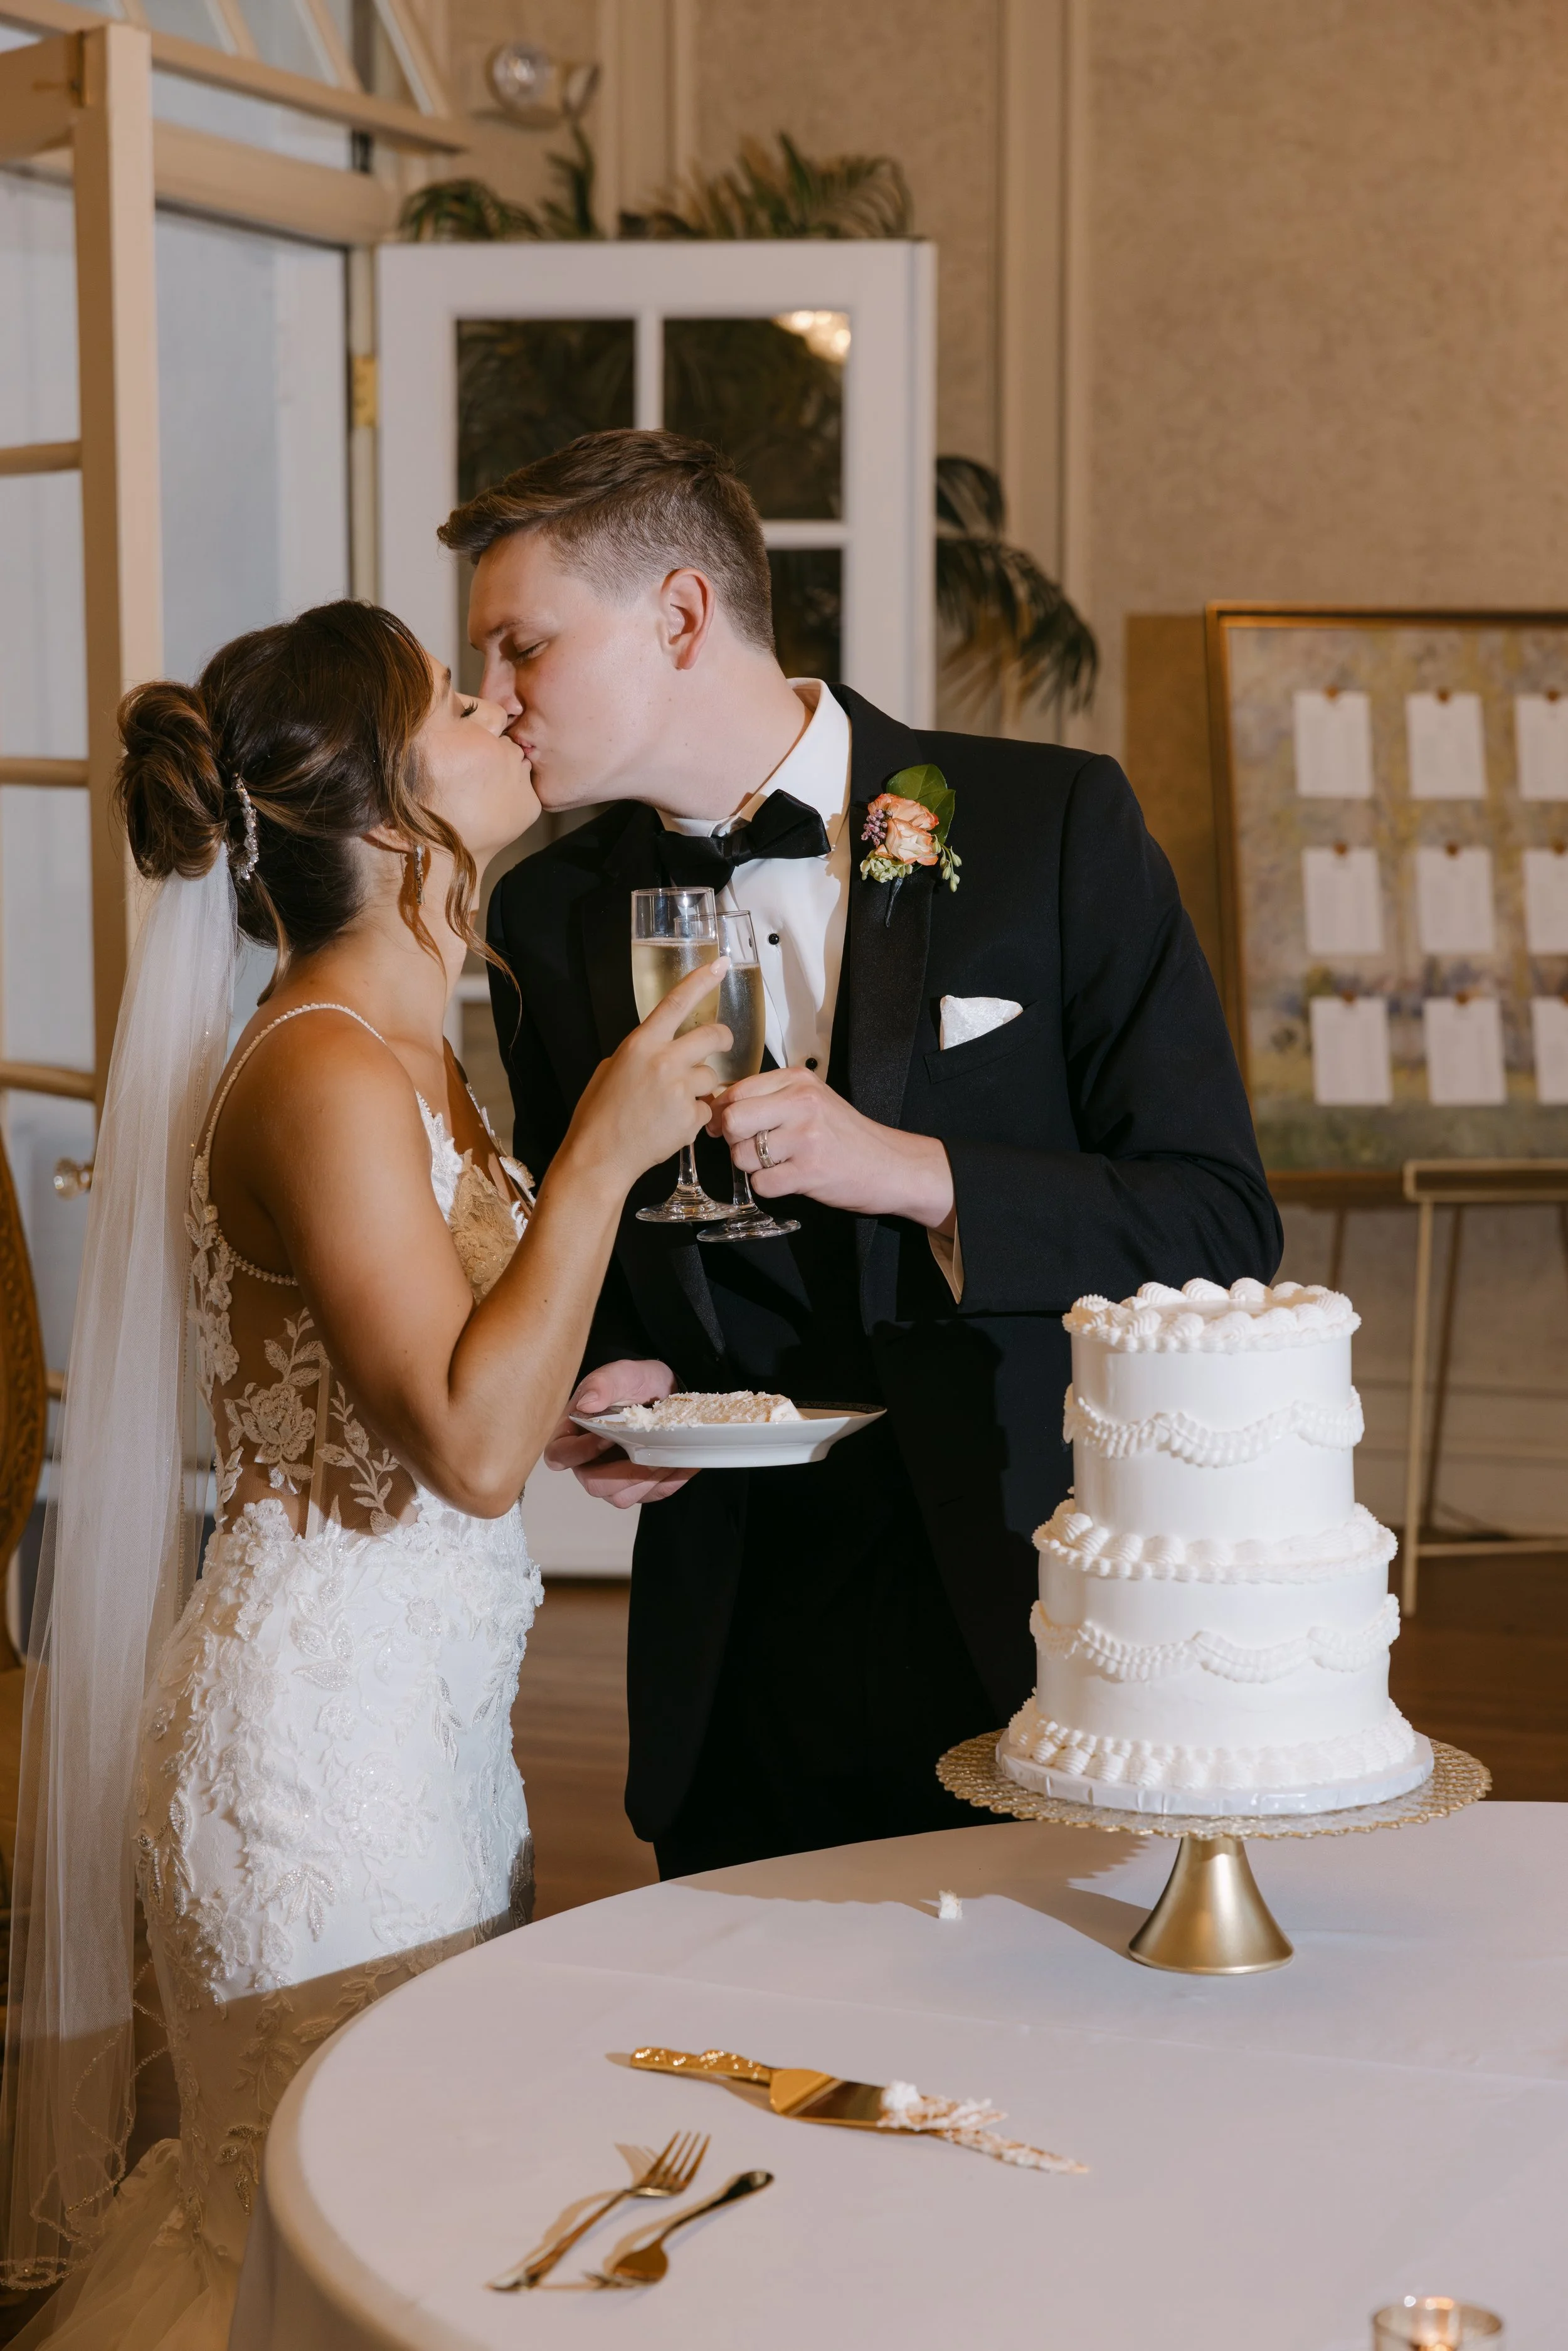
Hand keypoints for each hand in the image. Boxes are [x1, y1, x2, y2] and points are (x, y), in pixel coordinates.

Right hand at [543, 1359, 697, 1506]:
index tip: (607, 1437)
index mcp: (573, 1434)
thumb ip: (602, 1384)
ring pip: (622, 1497)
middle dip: (623, 1474)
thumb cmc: (634, 1382)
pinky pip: (650, 1495)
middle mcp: (588, 1461)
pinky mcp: (638, 1485)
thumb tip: (586, 1404)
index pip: (559, 1455)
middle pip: (594, 1484)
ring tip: (668, 1456)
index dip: (579, 1453)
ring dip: (648, 1481)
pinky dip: (669, 1482)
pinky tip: (683, 1464)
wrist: (663, 1390)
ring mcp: (613, 1476)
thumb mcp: (620, 1374)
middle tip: (648, 1452)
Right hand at [563, 960, 731, 1190]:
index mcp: (641, 1044)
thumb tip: (663, 1048)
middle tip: (720, 1045)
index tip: (720, 964)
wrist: (600, 1157)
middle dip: (721, 1039)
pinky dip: (694, 1117)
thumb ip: (641, 1052)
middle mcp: (664, 1062)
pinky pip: (706, 1109)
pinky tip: (671, 1126)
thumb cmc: (599, 1114)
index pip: (677, 1002)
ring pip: (711, 1077)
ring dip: (700, 1087)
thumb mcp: (611, 1069)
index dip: (701, 981)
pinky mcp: (692, 1118)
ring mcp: (681, 1091)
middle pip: (712, 1036)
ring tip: (672, 1104)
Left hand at [707, 1066, 955, 1228]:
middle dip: (734, 1140)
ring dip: (752, 1167)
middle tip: (753, 1147)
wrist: (891, 1165)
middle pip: (732, 1121)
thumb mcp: (812, 1100)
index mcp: (798, 1080)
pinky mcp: (809, 1171)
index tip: (729, 1127)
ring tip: (778, 1163)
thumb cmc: (846, 1135)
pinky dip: (769, 1187)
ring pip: (741, 1155)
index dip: (724, 1113)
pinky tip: (790, 1179)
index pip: (736, 1091)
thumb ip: (770, 1098)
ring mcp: (806, 1137)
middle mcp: (802, 1102)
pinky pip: (761, 1183)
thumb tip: (717, 1109)